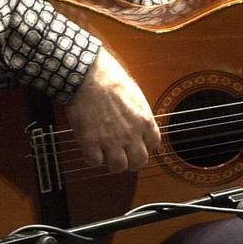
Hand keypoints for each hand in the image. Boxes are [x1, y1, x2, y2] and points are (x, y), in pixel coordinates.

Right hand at [65, 47, 160, 173]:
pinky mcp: (91, 142)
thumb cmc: (111, 78)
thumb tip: (139, 124)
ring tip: (106, 153)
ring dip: (112, 162)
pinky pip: (95, 162)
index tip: (138, 144)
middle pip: (139, 162)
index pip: (154, 145)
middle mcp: (131, 134)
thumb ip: (139, 114)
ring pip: (118, 167)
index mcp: (144, 120)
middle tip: (124, 155)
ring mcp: (111, 140)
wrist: (88, 76)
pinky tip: (91, 147)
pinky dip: (92, 157)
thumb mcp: (135, 95)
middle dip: (132, 161)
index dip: (145, 146)